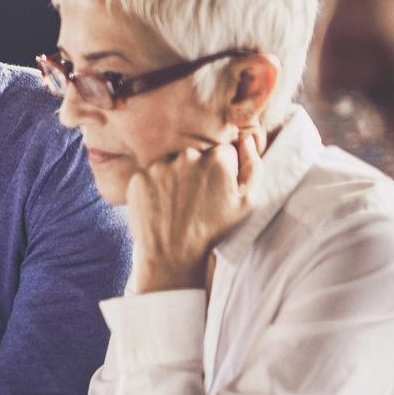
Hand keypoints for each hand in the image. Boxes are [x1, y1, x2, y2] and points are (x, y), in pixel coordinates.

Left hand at [126, 130, 261, 293]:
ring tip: (178, 204)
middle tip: (195, 200)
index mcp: (217, 158)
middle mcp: (188, 155)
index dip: (222, 172)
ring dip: (175, 177)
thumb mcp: (247, 202)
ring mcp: (160, 166)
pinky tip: (161, 206)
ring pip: (171, 163)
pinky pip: (150, 175)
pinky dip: (154, 187)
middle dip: (197, 172)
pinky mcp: (139, 177)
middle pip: (196, 155)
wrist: (173, 255)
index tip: (216, 190)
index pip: (223, 152)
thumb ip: (254, 166)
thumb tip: (247, 140)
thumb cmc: (214, 230)